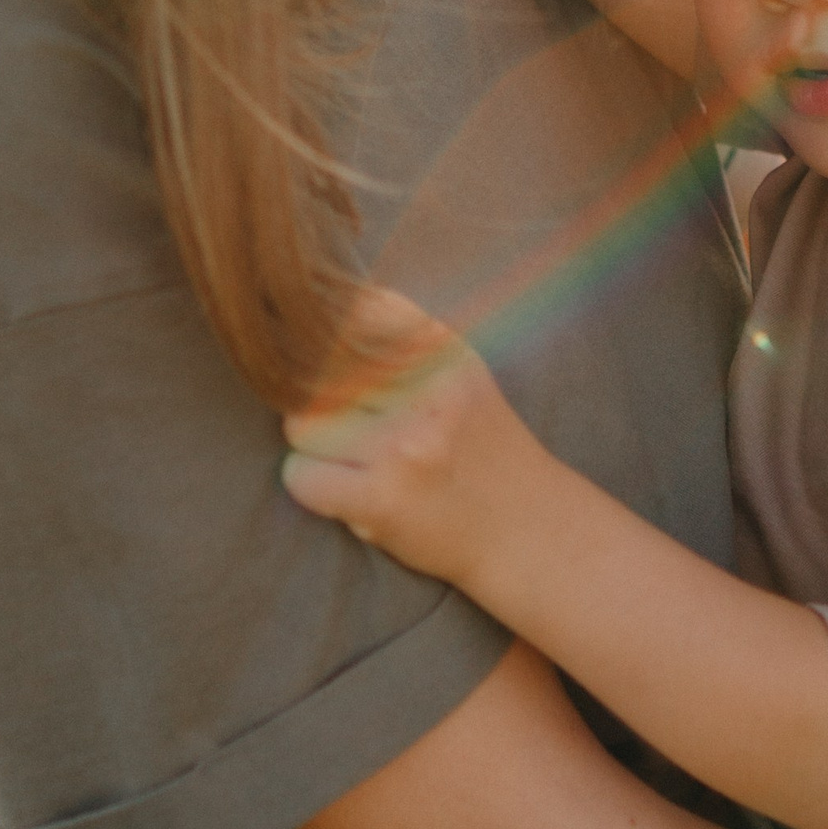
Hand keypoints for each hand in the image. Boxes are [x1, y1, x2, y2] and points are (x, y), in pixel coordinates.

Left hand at [281, 288, 555, 591]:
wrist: (529, 530)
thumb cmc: (477, 448)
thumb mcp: (455, 372)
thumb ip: (394, 336)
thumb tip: (311, 298)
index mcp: (441, 349)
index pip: (349, 312)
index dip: (329, 343)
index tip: (345, 373)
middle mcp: (425, 389)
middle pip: (313, 373)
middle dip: (324, 405)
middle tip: (362, 436)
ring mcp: (405, 444)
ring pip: (301, 425)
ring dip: (316, 450)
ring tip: (360, 466)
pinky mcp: (383, 498)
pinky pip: (299, 477)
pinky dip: (314, 490)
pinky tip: (350, 496)